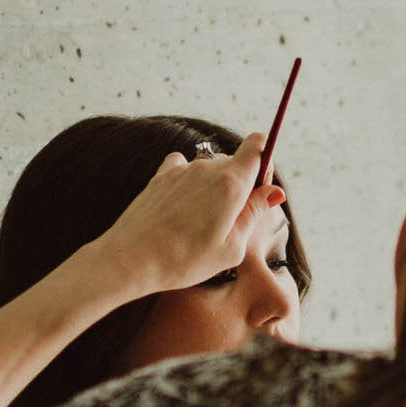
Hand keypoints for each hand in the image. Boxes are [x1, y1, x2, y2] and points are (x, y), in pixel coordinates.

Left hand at [92, 132, 286, 295]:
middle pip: (235, 161)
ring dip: (214, 188)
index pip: (258, 145)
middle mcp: (207, 167)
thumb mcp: (232, 247)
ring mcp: (181, 169)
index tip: (260, 189)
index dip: (265, 163)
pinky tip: (183, 208)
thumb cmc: (185, 260)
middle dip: (241, 184)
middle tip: (231, 220)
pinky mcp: (161, 176)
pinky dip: (190, 183)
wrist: (131, 259)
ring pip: (210, 168)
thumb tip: (274, 192)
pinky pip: (184, 168)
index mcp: (231, 183)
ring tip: (201, 223)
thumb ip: (254, 213)